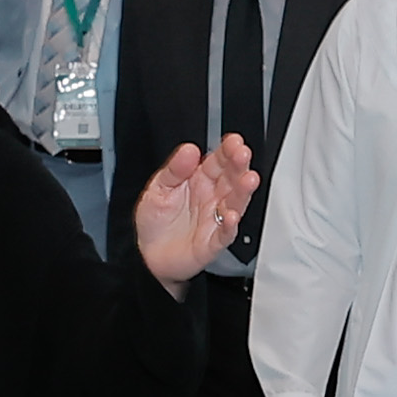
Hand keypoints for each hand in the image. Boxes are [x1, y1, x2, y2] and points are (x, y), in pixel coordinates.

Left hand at [127, 132, 262, 286]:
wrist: (148, 255)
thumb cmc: (156, 221)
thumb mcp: (158, 188)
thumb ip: (174, 170)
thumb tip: (189, 149)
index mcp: (199, 180)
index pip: (218, 162)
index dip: (227, 151)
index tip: (233, 141)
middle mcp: (212, 197)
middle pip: (231, 179)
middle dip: (239, 166)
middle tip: (243, 154)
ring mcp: (215, 219)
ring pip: (235, 203)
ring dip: (243, 192)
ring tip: (248, 180)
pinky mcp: (213, 242)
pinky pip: (225, 233)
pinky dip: (230, 226)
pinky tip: (232, 216)